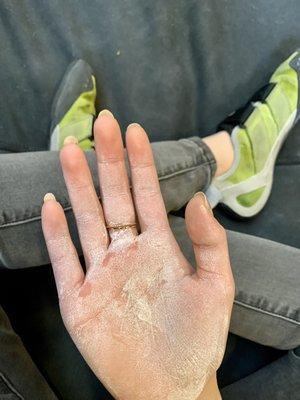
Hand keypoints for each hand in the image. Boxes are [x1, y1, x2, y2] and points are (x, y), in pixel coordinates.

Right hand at [42, 111, 233, 399]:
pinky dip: (56, 234)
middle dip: (107, 161)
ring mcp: (100, 274)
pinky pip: (64, 261)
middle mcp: (126, 253)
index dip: (141, 163)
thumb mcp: (216, 287)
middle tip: (101, 124)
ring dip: (77, 186)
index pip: (146, 195)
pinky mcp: (78, 300)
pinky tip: (51, 205)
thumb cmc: (197, 338)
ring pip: (86, 221)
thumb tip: (198, 197)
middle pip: (113, 198)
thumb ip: (210, 242)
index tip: (134, 130)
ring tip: (71, 150)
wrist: (171, 385)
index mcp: (158, 247)